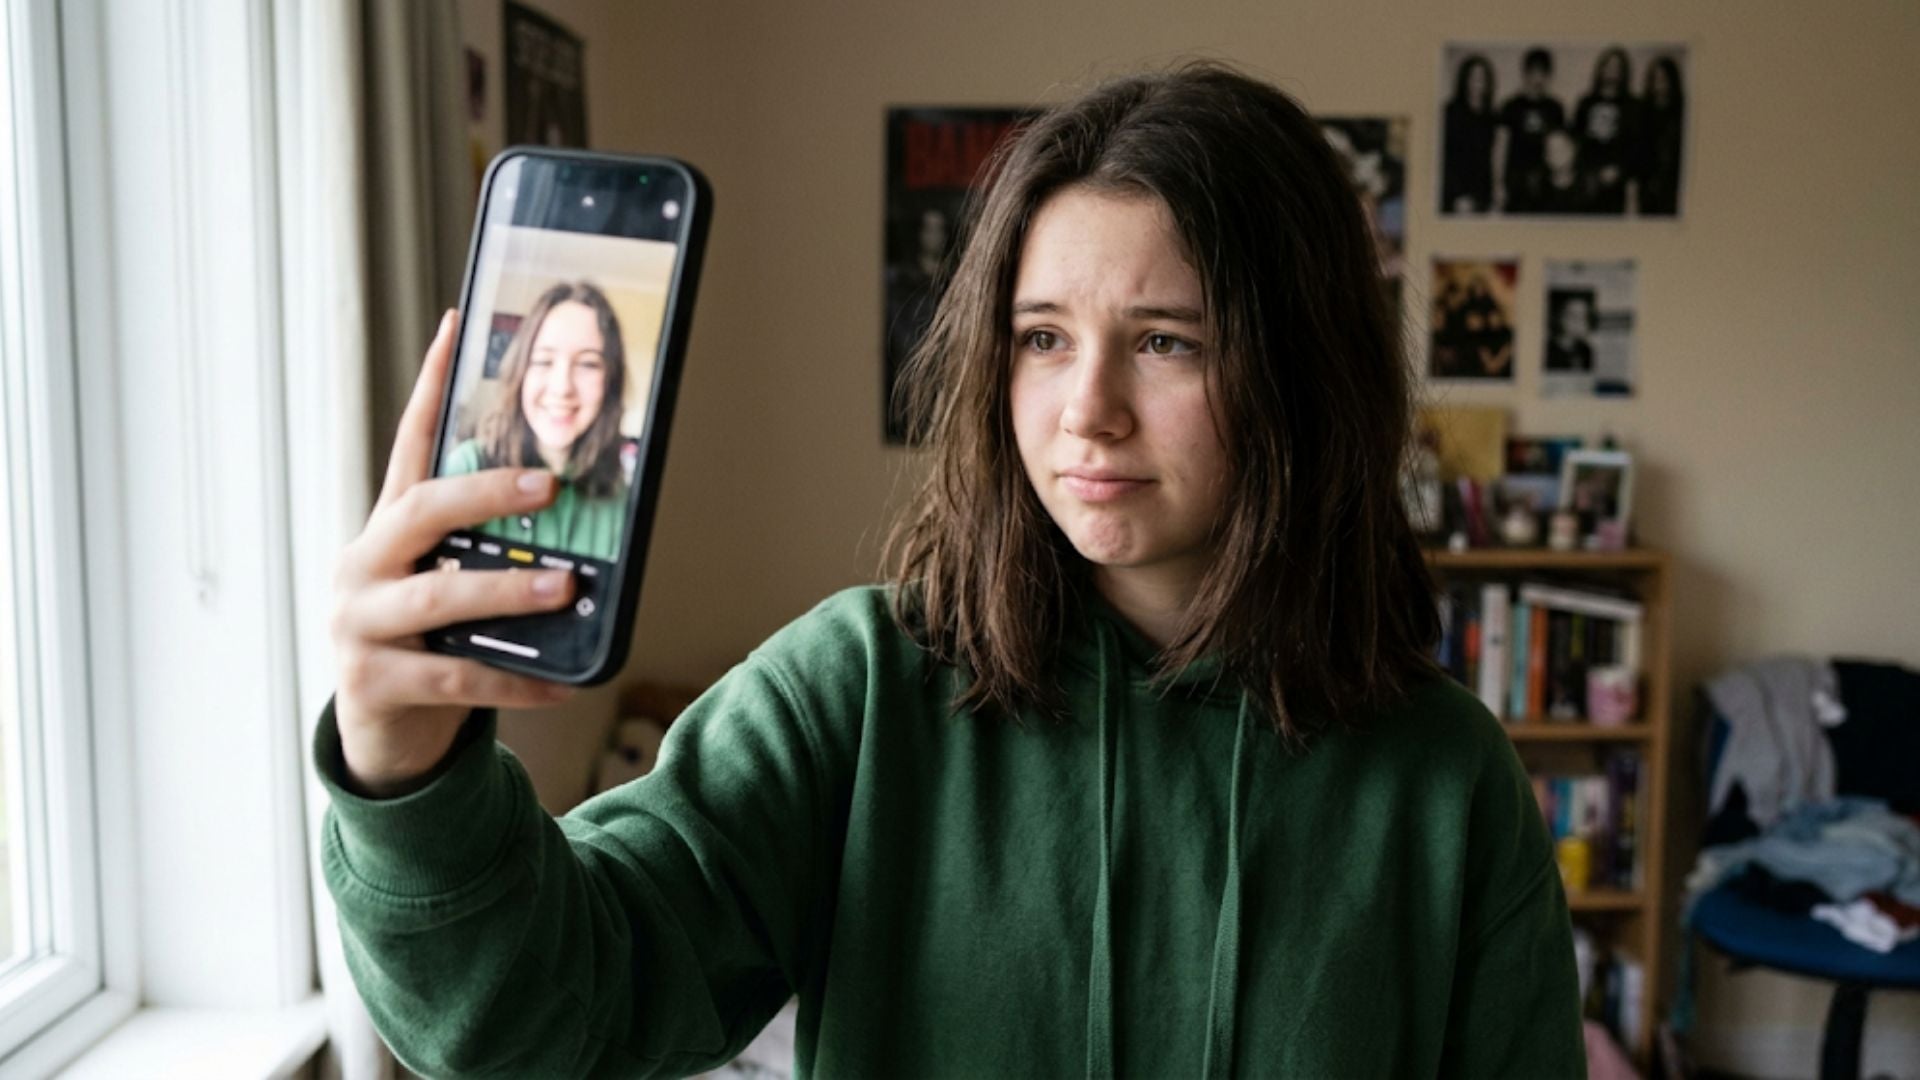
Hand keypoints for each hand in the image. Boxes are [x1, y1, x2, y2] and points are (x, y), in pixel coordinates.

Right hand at [331, 310, 577, 796]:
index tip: (453, 326)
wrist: (382, 735)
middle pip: (420, 512)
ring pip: (437, 598)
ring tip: (566, 586)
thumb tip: (576, 522)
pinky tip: (562, 685)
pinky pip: (456, 680)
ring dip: (508, 591)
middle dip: (486, 495)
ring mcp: (358, 625)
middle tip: (551, 487)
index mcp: (384, 533)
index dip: (429, 386)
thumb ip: (485, 554)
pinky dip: (514, 681)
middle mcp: (363, 567)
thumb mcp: (449, 585)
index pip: (407, 446)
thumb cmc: (430, 644)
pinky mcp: (372, 683)